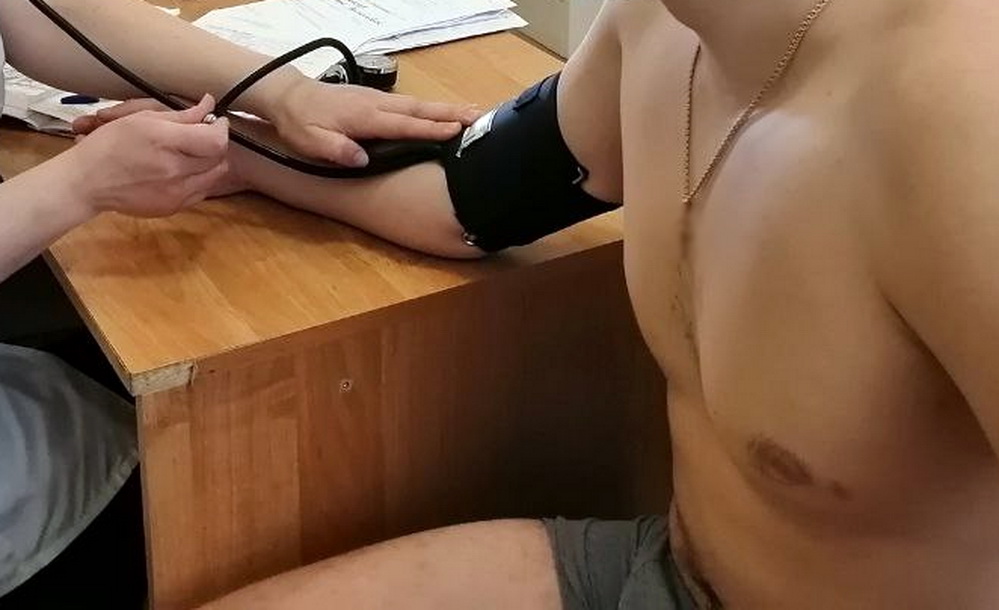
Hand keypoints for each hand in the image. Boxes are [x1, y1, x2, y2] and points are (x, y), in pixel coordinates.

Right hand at [66, 95, 231, 216]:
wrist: (87, 183)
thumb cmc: (109, 145)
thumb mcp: (141, 120)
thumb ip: (181, 115)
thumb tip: (208, 104)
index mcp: (165, 142)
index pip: (215, 140)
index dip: (221, 128)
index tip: (216, 119)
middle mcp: (175, 170)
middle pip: (219, 157)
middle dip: (217, 142)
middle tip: (205, 133)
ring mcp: (176, 192)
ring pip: (214, 175)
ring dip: (212, 161)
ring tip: (196, 150)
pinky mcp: (174, 207)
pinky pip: (201, 191)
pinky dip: (200, 177)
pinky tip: (184, 168)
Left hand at [269, 78, 481, 167]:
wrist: (289, 96)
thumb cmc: (300, 123)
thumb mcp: (312, 142)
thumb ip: (337, 151)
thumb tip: (362, 160)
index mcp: (366, 118)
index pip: (405, 124)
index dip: (431, 129)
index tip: (457, 130)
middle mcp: (377, 105)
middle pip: (421, 110)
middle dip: (451, 113)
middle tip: (480, 118)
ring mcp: (378, 100)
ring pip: (418, 105)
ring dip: (447, 108)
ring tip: (473, 113)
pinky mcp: (376, 100)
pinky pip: (410, 104)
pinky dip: (431, 107)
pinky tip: (442, 112)